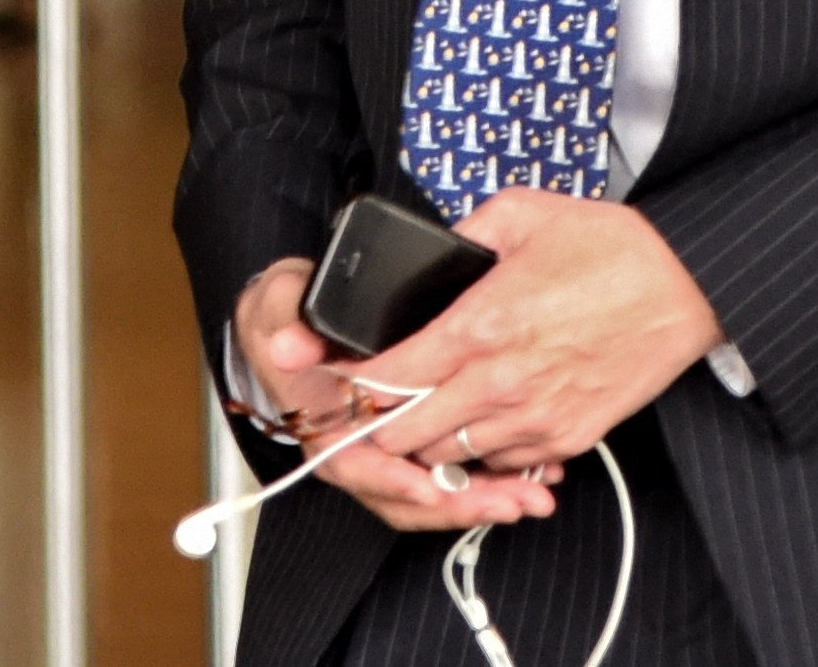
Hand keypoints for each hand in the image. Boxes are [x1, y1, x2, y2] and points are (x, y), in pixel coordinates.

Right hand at [233, 259, 555, 534]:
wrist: (293, 324)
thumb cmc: (290, 323)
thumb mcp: (282, 315)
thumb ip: (288, 330)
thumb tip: (288, 348)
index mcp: (324, 433)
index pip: (360, 471)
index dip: (396, 483)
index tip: (431, 488)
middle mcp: (359, 455)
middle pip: (410, 497)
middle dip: (461, 503)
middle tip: (510, 501)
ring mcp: (391, 455)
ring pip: (439, 493)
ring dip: (487, 498)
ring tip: (534, 494)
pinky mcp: (418, 447)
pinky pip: (455, 474)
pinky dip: (494, 478)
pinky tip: (536, 472)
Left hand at [357, 192, 723, 477]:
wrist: (685, 285)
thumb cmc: (611, 248)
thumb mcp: (522, 213)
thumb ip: (464, 234)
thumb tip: (432, 250)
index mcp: (479, 325)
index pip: (391, 377)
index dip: (357, 385)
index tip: (346, 380)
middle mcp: (500, 381)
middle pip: (408, 433)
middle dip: (380, 425)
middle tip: (372, 410)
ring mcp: (535, 416)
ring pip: (451, 458)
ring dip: (429, 444)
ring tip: (422, 420)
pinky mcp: (569, 436)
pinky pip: (504, 462)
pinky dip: (483, 453)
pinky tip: (480, 425)